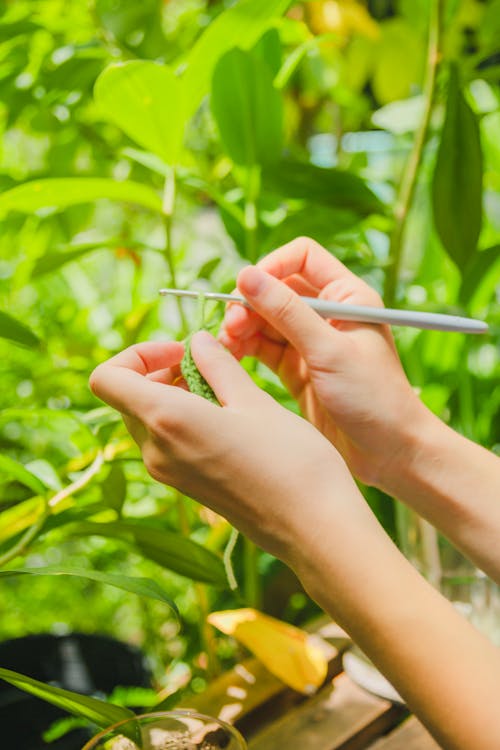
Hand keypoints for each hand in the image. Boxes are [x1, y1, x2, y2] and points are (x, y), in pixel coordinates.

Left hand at [89, 331, 360, 565]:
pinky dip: (182, 418)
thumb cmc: (292, 461)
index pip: (106, 378)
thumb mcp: (254, 401)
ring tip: (220, 388)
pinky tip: (226, 416)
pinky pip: (165, 441)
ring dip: (172, 394)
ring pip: (146, 418)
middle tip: (203, 364)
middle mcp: (155, 451)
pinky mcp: (184, 486)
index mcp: (167, 421)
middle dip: (158, 372)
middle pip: (126, 397)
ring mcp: (168, 473)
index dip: (136, 354)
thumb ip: (218, 366)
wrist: (314, 527)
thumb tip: (196, 342)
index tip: (179, 353)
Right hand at [220, 237, 428, 488]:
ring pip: (265, 320)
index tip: (247, 289)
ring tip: (225, 345)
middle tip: (231, 327)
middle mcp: (328, 314)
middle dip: (250, 303)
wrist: (390, 454)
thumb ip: (286, 313)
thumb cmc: (374, 398)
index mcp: (347, 297)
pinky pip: (264, 348)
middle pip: (277, 289)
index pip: (302, 258)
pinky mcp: (298, 370)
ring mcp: (311, 343)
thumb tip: (246, 276)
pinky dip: (244, 349)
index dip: (272, 266)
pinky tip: (228, 356)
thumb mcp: (329, 351)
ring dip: (242, 327)